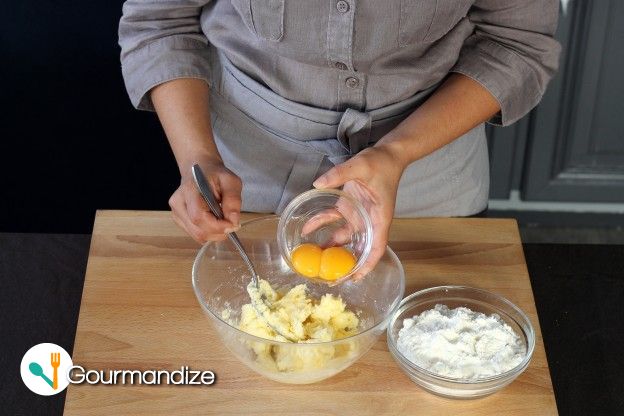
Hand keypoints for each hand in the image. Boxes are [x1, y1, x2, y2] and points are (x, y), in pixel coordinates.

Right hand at [169, 157, 241, 243]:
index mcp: (189, 190)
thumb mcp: (231, 181)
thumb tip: (233, 221)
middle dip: (218, 232)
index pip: (199, 216)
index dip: (217, 226)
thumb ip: (233, 200)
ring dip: (214, 233)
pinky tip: (214, 220)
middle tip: (231, 223)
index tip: (233, 224)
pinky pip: (195, 234)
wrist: (201, 169)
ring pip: (197, 235)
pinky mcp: (179, 219)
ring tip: (222, 220)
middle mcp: (178, 203)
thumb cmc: (216, 175)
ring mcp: (176, 212)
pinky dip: (209, 232)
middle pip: (198, 230)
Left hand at [312, 145, 404, 279]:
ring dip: (329, 247)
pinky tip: (307, 229)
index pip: (376, 248)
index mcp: (379, 218)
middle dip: (345, 264)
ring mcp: (358, 215)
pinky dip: (321, 225)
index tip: (355, 278)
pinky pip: (333, 220)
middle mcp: (369, 221)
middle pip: (359, 249)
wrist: (387, 154)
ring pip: (343, 237)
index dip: (367, 265)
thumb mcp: (361, 166)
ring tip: (312, 258)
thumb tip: (317, 184)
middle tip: (329, 277)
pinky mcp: (349, 207)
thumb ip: (340, 174)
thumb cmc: (381, 163)